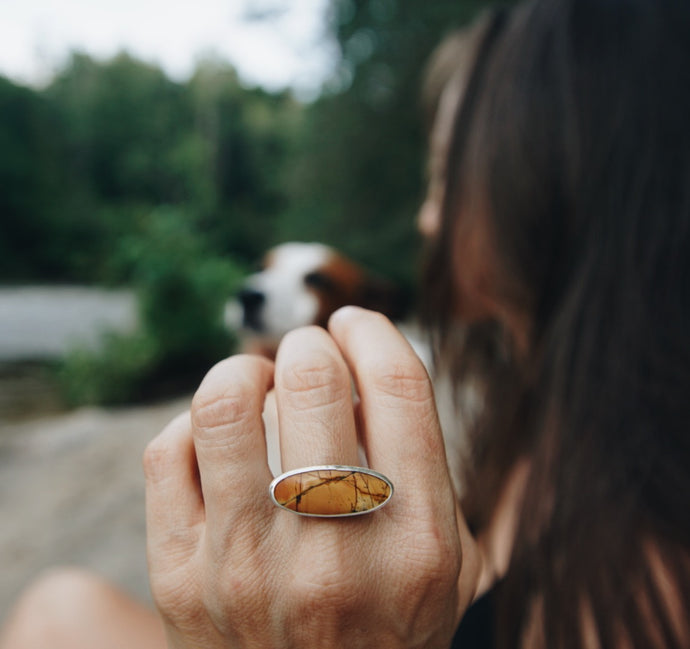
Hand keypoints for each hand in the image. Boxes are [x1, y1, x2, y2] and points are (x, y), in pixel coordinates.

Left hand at [144, 307, 481, 647]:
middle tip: (310, 356)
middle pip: (312, 379)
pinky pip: (168, 451)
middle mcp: (335, 554)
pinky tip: (220, 440)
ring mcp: (248, 569)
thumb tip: (367, 361)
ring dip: (245, 370)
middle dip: (310, 344)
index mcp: (417, 541)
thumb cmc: (389, 622)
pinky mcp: (180, 580)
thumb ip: (429, 464)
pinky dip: (193, 425)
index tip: (356, 324)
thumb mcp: (450, 558)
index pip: (398, 385)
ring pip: (225, 403)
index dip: (374, 330)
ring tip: (258, 382)